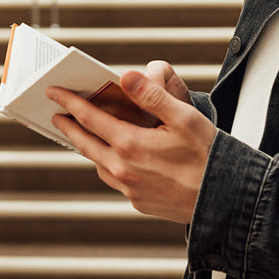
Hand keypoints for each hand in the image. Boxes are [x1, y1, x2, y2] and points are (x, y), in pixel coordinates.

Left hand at [48, 66, 215, 223]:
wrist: (224, 201)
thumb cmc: (208, 155)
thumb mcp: (183, 117)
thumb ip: (151, 95)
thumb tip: (126, 76)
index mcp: (130, 145)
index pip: (90, 118)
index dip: (70, 102)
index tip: (54, 92)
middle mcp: (123, 170)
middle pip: (85, 144)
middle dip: (69, 127)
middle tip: (57, 115)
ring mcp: (130, 190)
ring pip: (100, 164)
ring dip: (90, 148)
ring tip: (86, 135)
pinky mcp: (139, 202)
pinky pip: (116, 180)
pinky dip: (110, 166)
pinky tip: (117, 159)